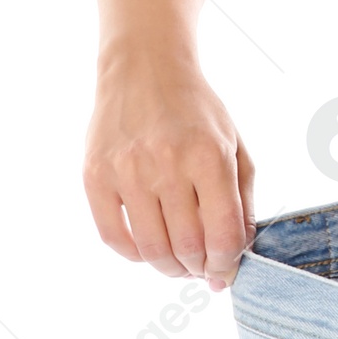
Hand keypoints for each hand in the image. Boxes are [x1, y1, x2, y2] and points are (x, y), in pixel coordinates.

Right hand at [83, 49, 254, 290]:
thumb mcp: (234, 145)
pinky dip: (136, 255)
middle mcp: (167, 163)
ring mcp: (127, 171)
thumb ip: (242, 200)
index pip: (223, 233)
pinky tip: (150, 249)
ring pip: (152, 249)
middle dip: (201, 268)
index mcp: (209, 155)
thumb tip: (238, 254)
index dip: (227, 263)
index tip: (227, 269)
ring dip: (170, 268)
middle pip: (188, 247)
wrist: (144, 68)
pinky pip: (114, 238)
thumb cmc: (196, 111)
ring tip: (179, 264)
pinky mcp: (95, 176)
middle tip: (203, 269)